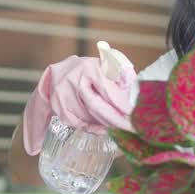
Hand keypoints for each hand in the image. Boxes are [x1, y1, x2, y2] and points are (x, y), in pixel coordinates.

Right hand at [22, 55, 136, 154]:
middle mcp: (74, 80)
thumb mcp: (108, 65)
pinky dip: (94, 128)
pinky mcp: (58, 108)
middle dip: (115, 120)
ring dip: (106, 123)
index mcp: (90, 68)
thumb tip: (135, 91)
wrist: (60, 72)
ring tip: (118, 124)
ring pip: (89, 117)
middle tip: (130, 128)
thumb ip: (124, 75)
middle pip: (96, 106)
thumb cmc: (90, 70)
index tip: (133, 114)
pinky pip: (80, 124)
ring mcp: (63, 95)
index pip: (107, 89)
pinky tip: (103, 127)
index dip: (121, 103)